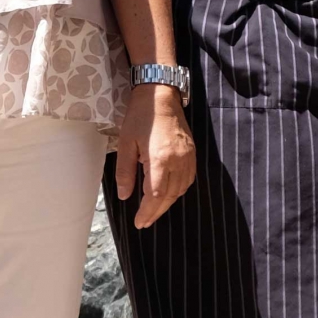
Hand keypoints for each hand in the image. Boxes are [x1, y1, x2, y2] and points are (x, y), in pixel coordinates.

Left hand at [115, 85, 195, 228]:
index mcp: (160, 159)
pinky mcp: (192, 152)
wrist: (161, 95)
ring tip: (153, 211)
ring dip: (167, 203)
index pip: (155, 195)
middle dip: (156, 212)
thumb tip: (126, 196)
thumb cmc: (140, 117)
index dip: (147, 211)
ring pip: (181, 190)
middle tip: (144, 222)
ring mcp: (188, 157)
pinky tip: (169, 194)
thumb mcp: (126, 143)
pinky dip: (178, 191)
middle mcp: (178, 161)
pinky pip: (188, 179)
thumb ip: (125, 172)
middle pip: (169, 196)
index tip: (139, 222)